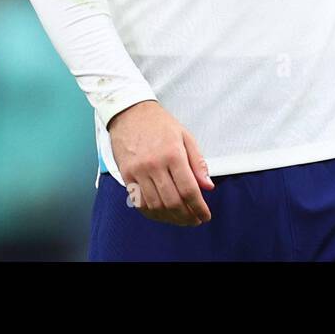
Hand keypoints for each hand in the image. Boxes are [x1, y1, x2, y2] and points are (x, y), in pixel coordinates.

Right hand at [107, 100, 214, 225]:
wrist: (130, 113)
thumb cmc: (159, 124)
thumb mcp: (186, 136)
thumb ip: (198, 163)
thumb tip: (208, 186)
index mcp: (173, 154)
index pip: (189, 190)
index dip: (199, 208)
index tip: (205, 215)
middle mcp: (154, 165)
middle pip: (173, 202)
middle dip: (187, 217)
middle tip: (195, 220)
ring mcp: (138, 171)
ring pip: (156, 206)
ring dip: (170, 218)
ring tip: (181, 219)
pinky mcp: (126, 175)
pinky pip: (139, 202)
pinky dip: (152, 213)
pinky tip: (162, 214)